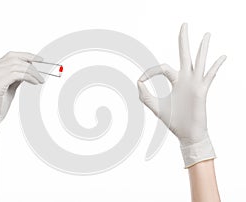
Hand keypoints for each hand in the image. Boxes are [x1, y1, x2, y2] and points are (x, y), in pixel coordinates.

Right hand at [0, 51, 44, 154]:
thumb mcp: (8, 91)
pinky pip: (16, 75)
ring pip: (16, 66)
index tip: (39, 59)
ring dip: (32, 72)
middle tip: (41, 74)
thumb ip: (15, 80)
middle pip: (13, 58)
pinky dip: (29, 77)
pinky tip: (35, 83)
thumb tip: (27, 72)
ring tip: (40, 80)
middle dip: (31, 63)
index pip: (9, 56)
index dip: (26, 55)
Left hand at [137, 24, 225, 167]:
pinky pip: (210, 76)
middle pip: (184, 55)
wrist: (186, 134)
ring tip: (206, 35)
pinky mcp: (201, 91)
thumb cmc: (173, 120)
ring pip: (199, 61)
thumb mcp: (155, 106)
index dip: (150, 71)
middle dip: (183, 40)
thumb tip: (138, 81)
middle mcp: (186, 79)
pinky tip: (222, 56)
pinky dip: (216, 66)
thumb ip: (145, 95)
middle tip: (184, 25)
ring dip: (202, 48)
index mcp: (175, 80)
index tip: (142, 79)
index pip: (162, 68)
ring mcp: (195, 83)